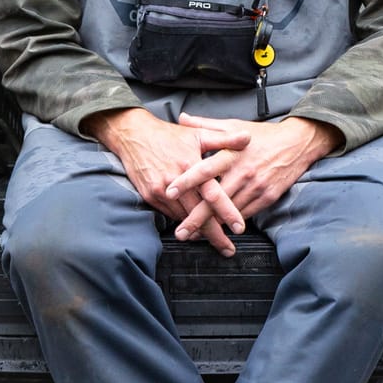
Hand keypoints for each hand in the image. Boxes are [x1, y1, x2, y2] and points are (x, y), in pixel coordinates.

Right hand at [82, 108, 250, 255]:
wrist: (134, 135)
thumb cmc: (168, 135)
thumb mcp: (198, 134)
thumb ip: (225, 139)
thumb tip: (248, 138)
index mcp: (191, 166)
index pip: (213, 194)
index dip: (227, 212)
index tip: (240, 228)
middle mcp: (176, 182)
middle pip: (198, 214)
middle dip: (214, 234)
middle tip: (228, 249)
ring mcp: (161, 191)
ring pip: (183, 217)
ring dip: (198, 231)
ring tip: (214, 240)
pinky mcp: (150, 196)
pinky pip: (170, 214)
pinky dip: (182, 221)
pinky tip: (193, 227)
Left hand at [165, 113, 339, 232]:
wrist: (297, 143)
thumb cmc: (261, 136)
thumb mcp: (234, 126)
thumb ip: (205, 125)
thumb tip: (182, 118)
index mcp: (231, 153)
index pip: (204, 170)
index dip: (186, 182)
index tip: (169, 192)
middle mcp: (242, 172)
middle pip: (215, 200)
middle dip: (196, 218)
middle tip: (180, 233)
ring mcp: (256, 187)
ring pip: (230, 212)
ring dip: (212, 226)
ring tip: (195, 236)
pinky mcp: (267, 197)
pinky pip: (245, 214)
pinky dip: (231, 223)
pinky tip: (219, 230)